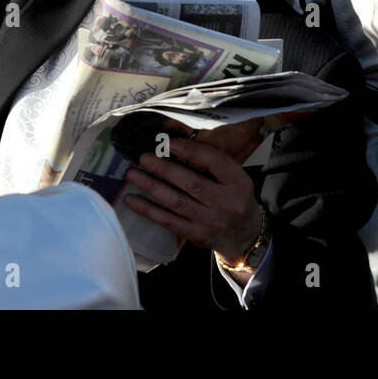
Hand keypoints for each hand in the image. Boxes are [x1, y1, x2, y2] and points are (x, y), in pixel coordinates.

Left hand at [124, 136, 263, 269]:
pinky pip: (169, 221)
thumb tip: (176, 145)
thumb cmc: (235, 198)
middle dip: (164, 169)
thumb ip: (213, 164)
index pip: (215, 162)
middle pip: (192, 183)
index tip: (169, 142)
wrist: (245, 236)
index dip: (191, 150)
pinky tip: (131, 200)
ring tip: (132, 174)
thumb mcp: (236, 179)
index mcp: (238, 183)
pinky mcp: (196, 235)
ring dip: (151, 187)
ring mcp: (210, 221)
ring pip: (176, 202)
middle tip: (143, 157)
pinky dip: (148, 210)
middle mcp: (226, 203)